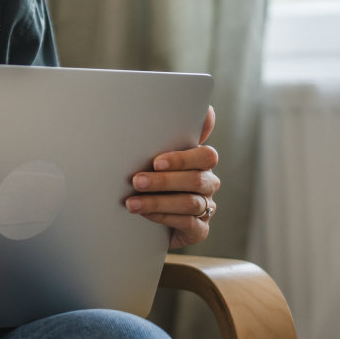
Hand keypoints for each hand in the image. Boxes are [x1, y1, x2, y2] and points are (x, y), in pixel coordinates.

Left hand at [126, 104, 219, 248]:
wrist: (148, 216)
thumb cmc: (152, 176)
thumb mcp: (153, 154)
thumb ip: (164, 133)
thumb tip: (191, 109)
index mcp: (200, 161)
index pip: (206, 155)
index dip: (183, 158)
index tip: (156, 161)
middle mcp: (208, 183)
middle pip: (196, 180)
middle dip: (163, 181)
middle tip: (136, 181)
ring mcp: (206, 207)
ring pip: (190, 203)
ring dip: (158, 201)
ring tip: (132, 203)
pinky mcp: (200, 229)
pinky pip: (188, 223)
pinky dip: (164, 218)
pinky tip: (145, 214)